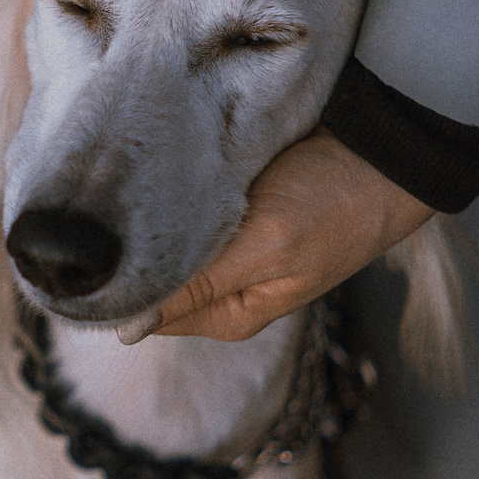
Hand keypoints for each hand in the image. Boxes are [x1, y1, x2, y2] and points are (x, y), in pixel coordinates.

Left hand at [134, 130, 432, 341]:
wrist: (379, 150)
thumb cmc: (333, 204)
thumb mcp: (265, 247)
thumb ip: (200, 285)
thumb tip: (128, 329)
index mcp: (226, 314)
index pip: (147, 313)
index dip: (117, 285)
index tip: (98, 252)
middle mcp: (223, 288)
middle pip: (151, 277)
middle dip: (134, 249)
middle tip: (120, 210)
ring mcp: (227, 249)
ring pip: (164, 241)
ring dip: (153, 218)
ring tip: (144, 188)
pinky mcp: (230, 212)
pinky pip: (186, 211)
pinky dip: (175, 194)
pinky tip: (169, 174)